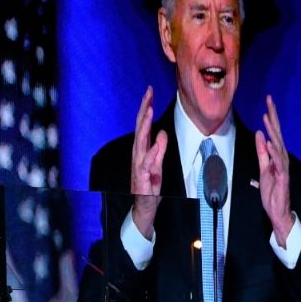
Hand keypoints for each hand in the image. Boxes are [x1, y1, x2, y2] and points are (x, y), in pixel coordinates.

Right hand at [129, 86, 167, 236]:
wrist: (143, 209)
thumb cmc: (149, 188)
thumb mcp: (158, 166)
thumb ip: (160, 149)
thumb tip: (163, 133)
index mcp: (142, 151)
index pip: (143, 126)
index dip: (145, 108)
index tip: (149, 92)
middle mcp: (138, 156)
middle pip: (140, 129)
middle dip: (143, 110)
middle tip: (147, 93)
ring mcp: (139, 166)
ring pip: (141, 142)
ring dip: (145, 125)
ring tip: (149, 110)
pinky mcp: (143, 178)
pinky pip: (147, 163)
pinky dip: (152, 151)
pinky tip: (157, 139)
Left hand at [255, 95, 294, 244]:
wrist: (278, 210)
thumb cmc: (272, 191)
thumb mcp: (263, 168)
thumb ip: (262, 152)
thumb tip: (259, 135)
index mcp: (277, 156)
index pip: (273, 133)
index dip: (271, 118)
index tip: (268, 103)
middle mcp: (282, 158)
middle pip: (277, 133)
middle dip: (273, 116)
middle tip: (269, 100)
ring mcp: (283, 167)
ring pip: (278, 145)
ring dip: (272, 130)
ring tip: (266, 117)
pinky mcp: (282, 177)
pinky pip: (278, 162)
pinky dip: (273, 152)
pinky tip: (269, 142)